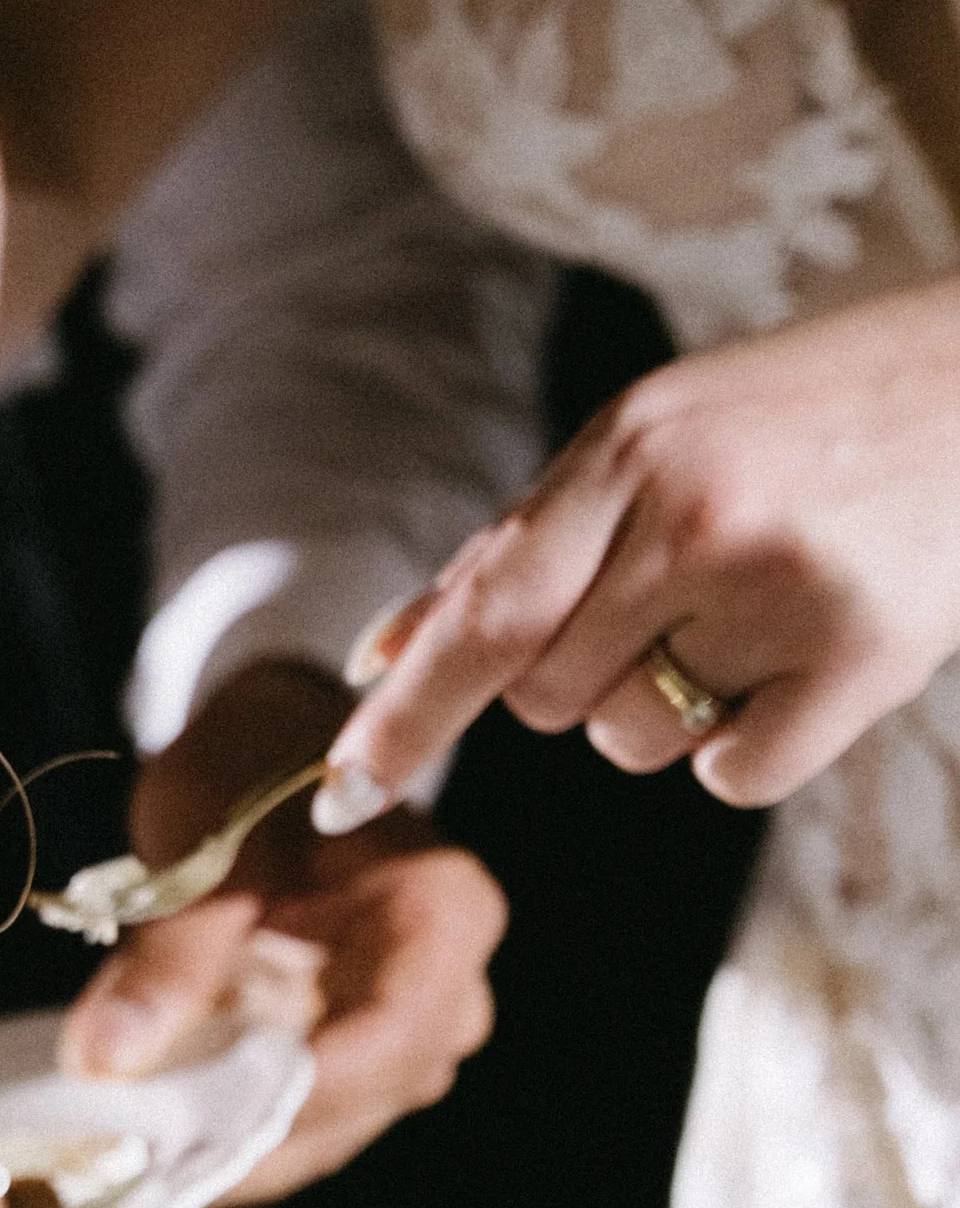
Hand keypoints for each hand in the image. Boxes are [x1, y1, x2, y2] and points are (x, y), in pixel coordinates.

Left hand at [58, 659, 502, 1204]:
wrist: (274, 748)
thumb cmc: (251, 765)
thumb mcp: (203, 833)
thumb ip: (171, 950)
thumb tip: (104, 1059)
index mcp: (442, 911)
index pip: (394, 1031)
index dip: (301, 1092)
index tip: (202, 1131)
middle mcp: (450, 987)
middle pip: (364, 1098)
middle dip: (248, 1139)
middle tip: (133, 1161)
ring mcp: (408, 1034)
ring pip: (332, 1131)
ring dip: (234, 1154)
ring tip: (130, 1161)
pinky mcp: (358, 1059)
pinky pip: (307, 1125)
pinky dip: (233, 1139)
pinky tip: (157, 1144)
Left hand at [318, 278, 959, 824]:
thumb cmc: (806, 418)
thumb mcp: (655, 436)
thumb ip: (521, 546)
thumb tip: (384, 655)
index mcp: (629, 445)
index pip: (483, 616)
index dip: (404, 716)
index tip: (342, 789)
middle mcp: (695, 514)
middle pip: (547, 698)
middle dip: (578, 679)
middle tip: (668, 601)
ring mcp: (782, 587)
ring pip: (632, 742)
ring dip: (665, 709)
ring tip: (752, 610)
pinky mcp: (865, 658)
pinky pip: (730, 776)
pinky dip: (749, 745)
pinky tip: (804, 658)